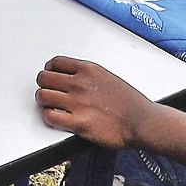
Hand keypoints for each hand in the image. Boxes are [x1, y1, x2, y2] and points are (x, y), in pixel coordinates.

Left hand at [35, 56, 153, 149]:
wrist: (142, 121)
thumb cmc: (130, 103)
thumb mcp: (108, 77)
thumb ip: (88, 76)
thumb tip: (73, 78)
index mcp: (89, 69)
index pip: (56, 62)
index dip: (49, 69)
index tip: (50, 74)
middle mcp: (80, 83)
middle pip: (45, 77)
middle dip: (44, 84)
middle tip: (47, 90)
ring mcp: (78, 103)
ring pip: (43, 96)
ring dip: (44, 100)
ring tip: (49, 104)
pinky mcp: (78, 123)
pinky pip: (49, 116)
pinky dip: (48, 116)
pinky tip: (54, 117)